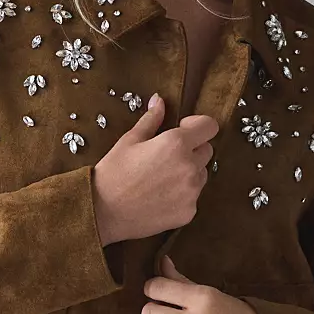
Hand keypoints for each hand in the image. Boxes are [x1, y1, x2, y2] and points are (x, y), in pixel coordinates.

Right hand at [91, 96, 217, 242]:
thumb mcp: (130, 140)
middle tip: (166, 157)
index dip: (198, 125)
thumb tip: (159, 100)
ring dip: (188, 173)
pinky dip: (182, 196)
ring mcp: (191, 192)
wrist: (103, 212)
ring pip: (201, 175)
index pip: (209, 127)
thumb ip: (151, 119)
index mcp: (176, 143)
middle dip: (192, 150)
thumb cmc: (113, 173)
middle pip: (207, 151)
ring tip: (161, 179)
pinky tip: (160, 197)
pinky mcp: (188, 212)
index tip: (183, 129)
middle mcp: (189, 167)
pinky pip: (193, 198)